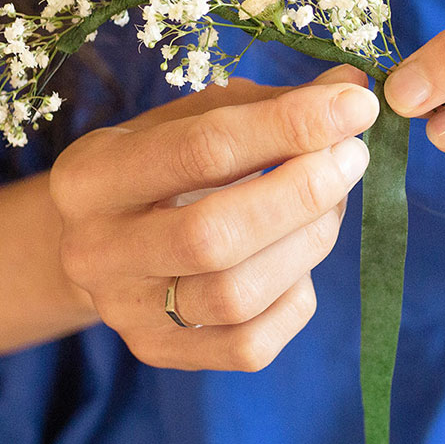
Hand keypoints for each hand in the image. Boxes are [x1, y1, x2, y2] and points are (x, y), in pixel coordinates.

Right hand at [49, 66, 376, 370]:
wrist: (101, 248)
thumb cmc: (158, 170)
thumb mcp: (189, 121)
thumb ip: (266, 105)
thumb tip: (351, 89)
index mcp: (89, 177)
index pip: (203, 149)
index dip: (290, 125)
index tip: (355, 105)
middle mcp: (95, 252)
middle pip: (214, 234)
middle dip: (301, 192)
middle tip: (353, 157)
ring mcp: (125, 314)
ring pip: (235, 295)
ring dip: (307, 243)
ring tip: (333, 204)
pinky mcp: (161, 354)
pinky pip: (251, 344)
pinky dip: (295, 299)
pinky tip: (300, 262)